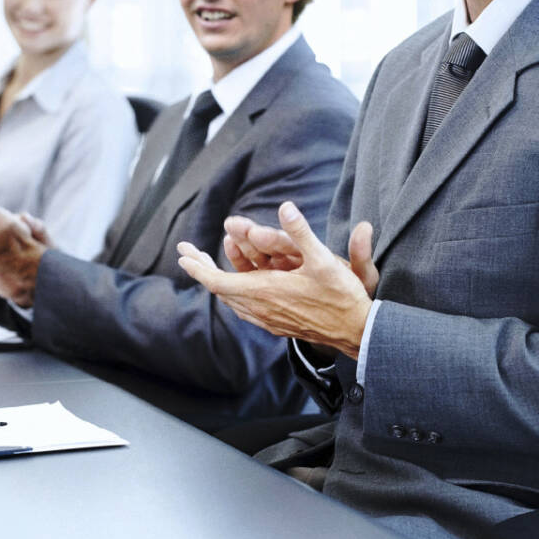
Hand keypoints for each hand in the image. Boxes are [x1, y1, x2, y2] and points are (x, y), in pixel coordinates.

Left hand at [177, 202, 375, 360]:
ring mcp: (267, 320)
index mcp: (264, 291)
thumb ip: (301, 232)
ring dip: (218, 282)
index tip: (182, 254)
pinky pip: (245, 310)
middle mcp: (260, 309)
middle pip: (220, 290)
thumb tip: (285, 206)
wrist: (356, 332)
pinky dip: (234, 294)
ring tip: (208, 268)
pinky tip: (237, 290)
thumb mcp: (324, 259)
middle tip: (188, 255)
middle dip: (202, 270)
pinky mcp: (277, 326)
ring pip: (232, 301)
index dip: (198, 267)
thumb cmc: (341, 296)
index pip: (218, 280)